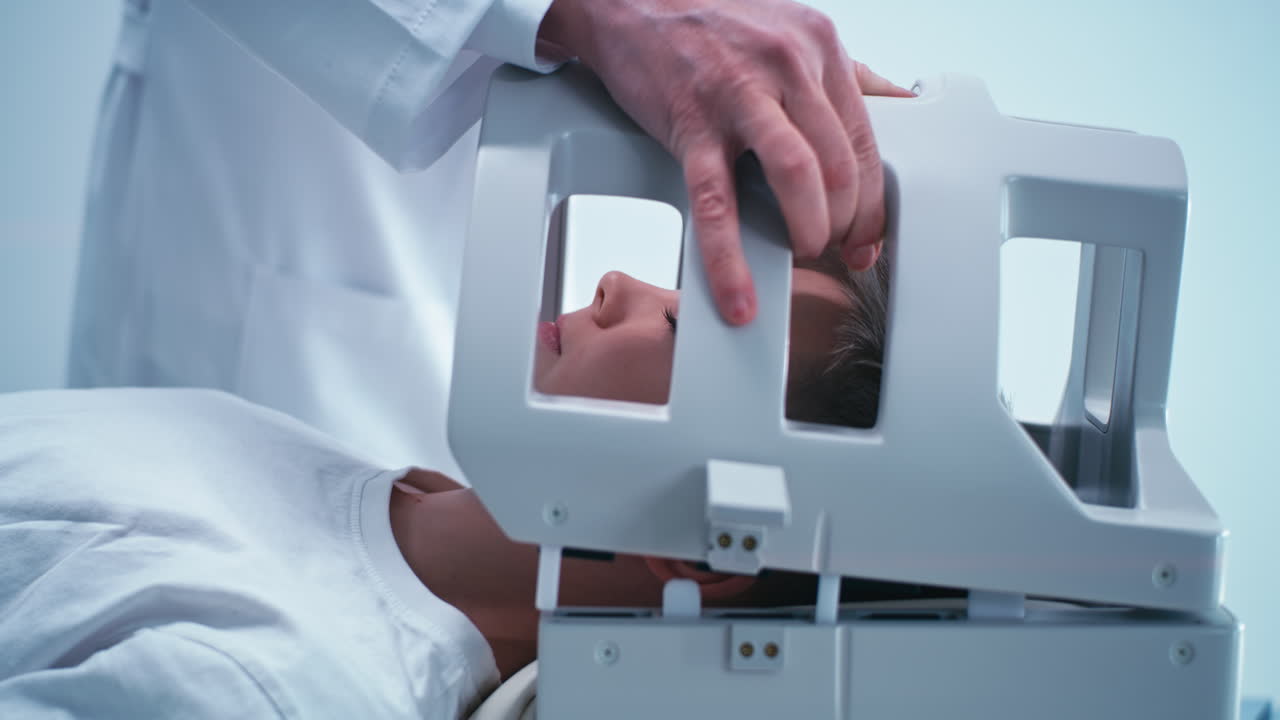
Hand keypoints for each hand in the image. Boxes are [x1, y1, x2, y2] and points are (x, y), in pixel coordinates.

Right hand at [539, 0, 911, 324]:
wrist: (631, 5)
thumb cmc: (713, 24)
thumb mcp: (793, 33)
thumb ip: (851, 73)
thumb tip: (902, 104)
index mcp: (820, 48)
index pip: (866, 141)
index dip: (873, 203)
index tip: (867, 239)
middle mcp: (787, 65)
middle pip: (840, 164)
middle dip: (845, 224)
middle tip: (832, 250)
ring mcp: (739, 94)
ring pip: (797, 176)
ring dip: (808, 230)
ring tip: (801, 254)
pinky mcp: (691, 125)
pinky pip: (716, 203)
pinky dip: (730, 258)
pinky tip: (738, 294)